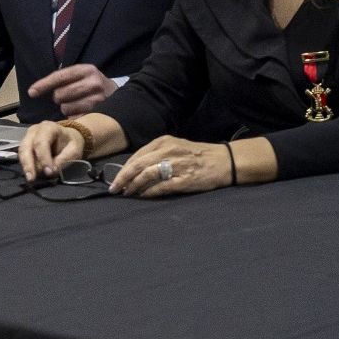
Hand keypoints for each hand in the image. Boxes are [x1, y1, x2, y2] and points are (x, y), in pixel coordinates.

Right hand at [18, 121, 85, 180]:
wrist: (68, 137)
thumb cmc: (71, 143)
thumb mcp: (74, 150)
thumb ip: (64, 159)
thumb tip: (52, 170)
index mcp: (48, 127)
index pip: (41, 142)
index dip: (43, 158)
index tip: (48, 172)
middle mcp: (35, 130)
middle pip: (27, 146)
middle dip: (29, 163)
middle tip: (32, 178)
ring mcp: (28, 137)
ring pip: (22, 151)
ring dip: (26, 166)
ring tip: (30, 178)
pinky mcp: (26, 145)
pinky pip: (22, 156)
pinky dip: (26, 166)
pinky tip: (30, 175)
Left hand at [26, 64, 117, 117]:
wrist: (119, 96)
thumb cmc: (93, 85)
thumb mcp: (82, 75)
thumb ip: (63, 79)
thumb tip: (35, 90)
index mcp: (87, 70)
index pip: (59, 76)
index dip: (43, 84)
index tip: (31, 92)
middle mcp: (93, 82)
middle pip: (60, 94)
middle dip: (59, 97)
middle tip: (68, 96)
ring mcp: (97, 99)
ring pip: (65, 108)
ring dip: (67, 108)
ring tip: (77, 104)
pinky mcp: (98, 113)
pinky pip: (74, 118)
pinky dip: (74, 116)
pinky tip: (82, 112)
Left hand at [109, 136, 230, 198]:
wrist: (224, 160)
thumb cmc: (198, 154)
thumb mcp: (176, 146)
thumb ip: (157, 154)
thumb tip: (134, 168)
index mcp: (164, 142)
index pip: (137, 155)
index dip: (124, 168)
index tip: (116, 179)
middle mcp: (169, 151)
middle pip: (138, 165)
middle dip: (123, 178)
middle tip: (114, 189)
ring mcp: (177, 165)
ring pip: (147, 176)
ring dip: (134, 186)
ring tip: (127, 193)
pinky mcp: (185, 180)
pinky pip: (161, 187)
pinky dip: (149, 192)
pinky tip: (142, 196)